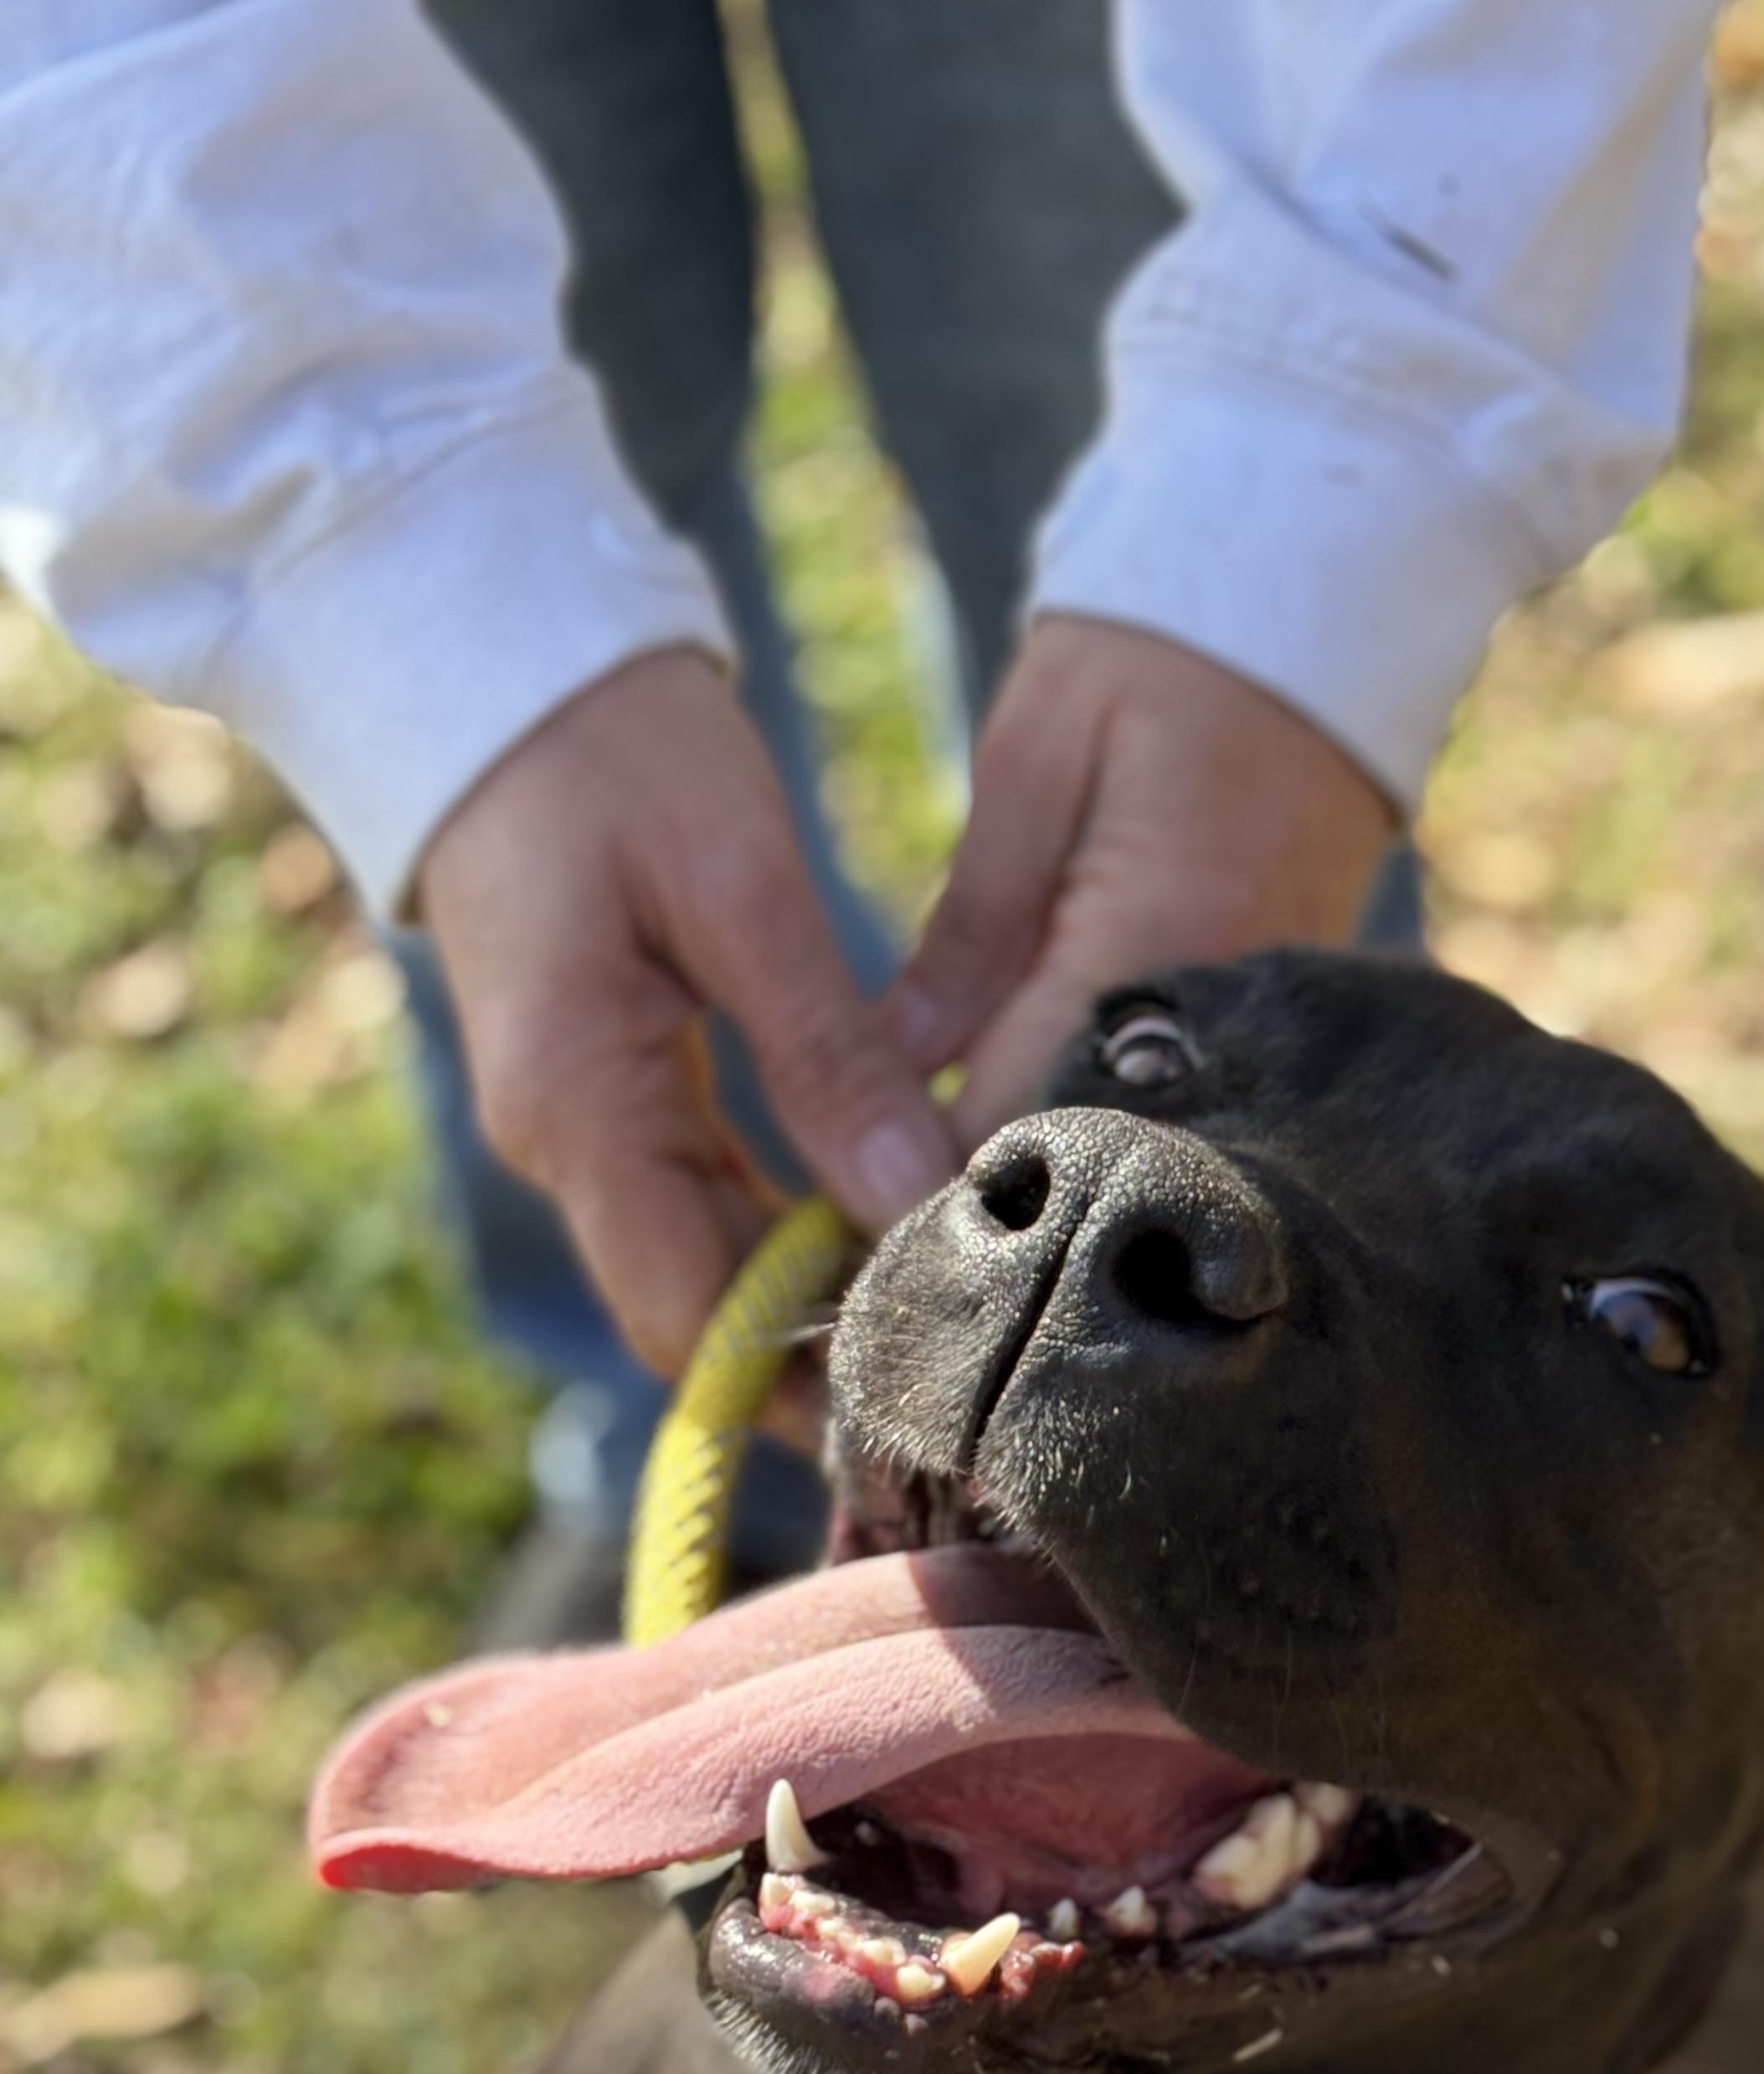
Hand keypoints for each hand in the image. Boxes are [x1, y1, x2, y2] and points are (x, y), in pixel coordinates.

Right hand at [417, 649, 955, 1374]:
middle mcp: (563, 1137)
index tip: (917, 1415)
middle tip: (961, 1393)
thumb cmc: (615, 750)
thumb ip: (824, 1056)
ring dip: (813, 1297)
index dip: (801, 1382)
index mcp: (579, 1102)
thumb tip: (909, 1200)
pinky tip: (886, 1230)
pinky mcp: (608, 1084)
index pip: (692, 1312)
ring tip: (945, 1325)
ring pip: (705, 1256)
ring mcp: (578, 1116)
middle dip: (822, 1358)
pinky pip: (702, 1191)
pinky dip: (789, 1227)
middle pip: (700, 1305)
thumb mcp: (739, 891)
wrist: (492, 658)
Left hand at [890, 616, 1398, 1149]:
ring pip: (1132, 1122)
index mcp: (1151, 942)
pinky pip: (1177, 1082)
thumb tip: (891, 1066)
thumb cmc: (1159, 657)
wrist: (1323, 600)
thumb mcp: (1034, 762)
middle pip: (1080, 1138)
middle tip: (897, 1141)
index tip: (862, 1153)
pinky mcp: (1280, 1009)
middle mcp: (1224, 1007)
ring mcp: (1267, 1016)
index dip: (929, 1154)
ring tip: (965, 1099)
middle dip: (984, 1151)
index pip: (1017, 1111)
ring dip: (1046, 1122)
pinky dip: (1106, 1084)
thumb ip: (968, 931)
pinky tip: (1050, 1055)